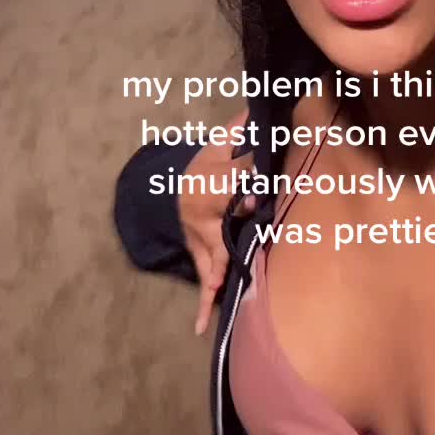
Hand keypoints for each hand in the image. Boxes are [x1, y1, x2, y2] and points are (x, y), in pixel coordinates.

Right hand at [179, 114, 255, 335]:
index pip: (230, 178)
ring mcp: (203, 240)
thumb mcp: (219, 146)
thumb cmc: (205, 169)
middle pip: (221, 218)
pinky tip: (201, 327)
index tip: (257, 188)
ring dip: (219, 268)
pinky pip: (204, 282)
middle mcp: (206, 214)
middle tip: (251, 217)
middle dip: (235, 218)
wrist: (176, 194)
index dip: (242, 181)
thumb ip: (240, 130)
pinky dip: (203, 306)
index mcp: (212, 181)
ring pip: (213, 255)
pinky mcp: (203, 259)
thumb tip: (258, 107)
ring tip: (222, 287)